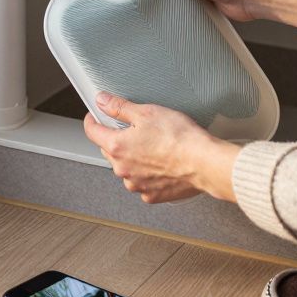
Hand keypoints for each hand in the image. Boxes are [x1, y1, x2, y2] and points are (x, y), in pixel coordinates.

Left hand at [83, 92, 240, 203]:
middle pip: (109, 150)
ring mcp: (136, 184)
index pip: (92, 132)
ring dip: (133, 158)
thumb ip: (119, 107)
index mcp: (117, 147)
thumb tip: (102, 101)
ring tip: (154, 147)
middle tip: (136, 129)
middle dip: (118, 139)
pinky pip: (142, 182)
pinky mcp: (151, 195)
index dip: (92, 120)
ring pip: (126, 167)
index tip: (94, 116)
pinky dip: (147, 174)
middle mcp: (122, 169)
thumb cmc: (179, 138)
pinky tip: (162, 163)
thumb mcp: (147, 113)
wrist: (204, 163)